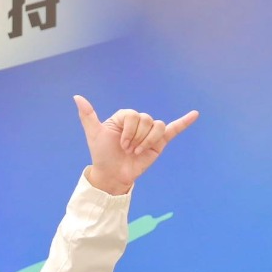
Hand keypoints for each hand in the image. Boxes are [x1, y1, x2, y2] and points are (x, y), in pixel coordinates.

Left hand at [74, 95, 198, 194]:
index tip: (120, 144)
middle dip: (136, 138)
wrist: (113, 174)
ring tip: (137, 151)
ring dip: (147, 141)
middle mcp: (138, 122)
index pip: (133, 116)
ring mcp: (149, 131)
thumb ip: (87, 115)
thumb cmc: (102, 154)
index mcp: (124, 117)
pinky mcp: (160, 142)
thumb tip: (76, 97)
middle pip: (146, 120)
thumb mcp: (94, 134)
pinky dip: (184, 122)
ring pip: (158, 126)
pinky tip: (195, 114)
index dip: (128, 131)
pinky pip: (174, 129)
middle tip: (127, 150)